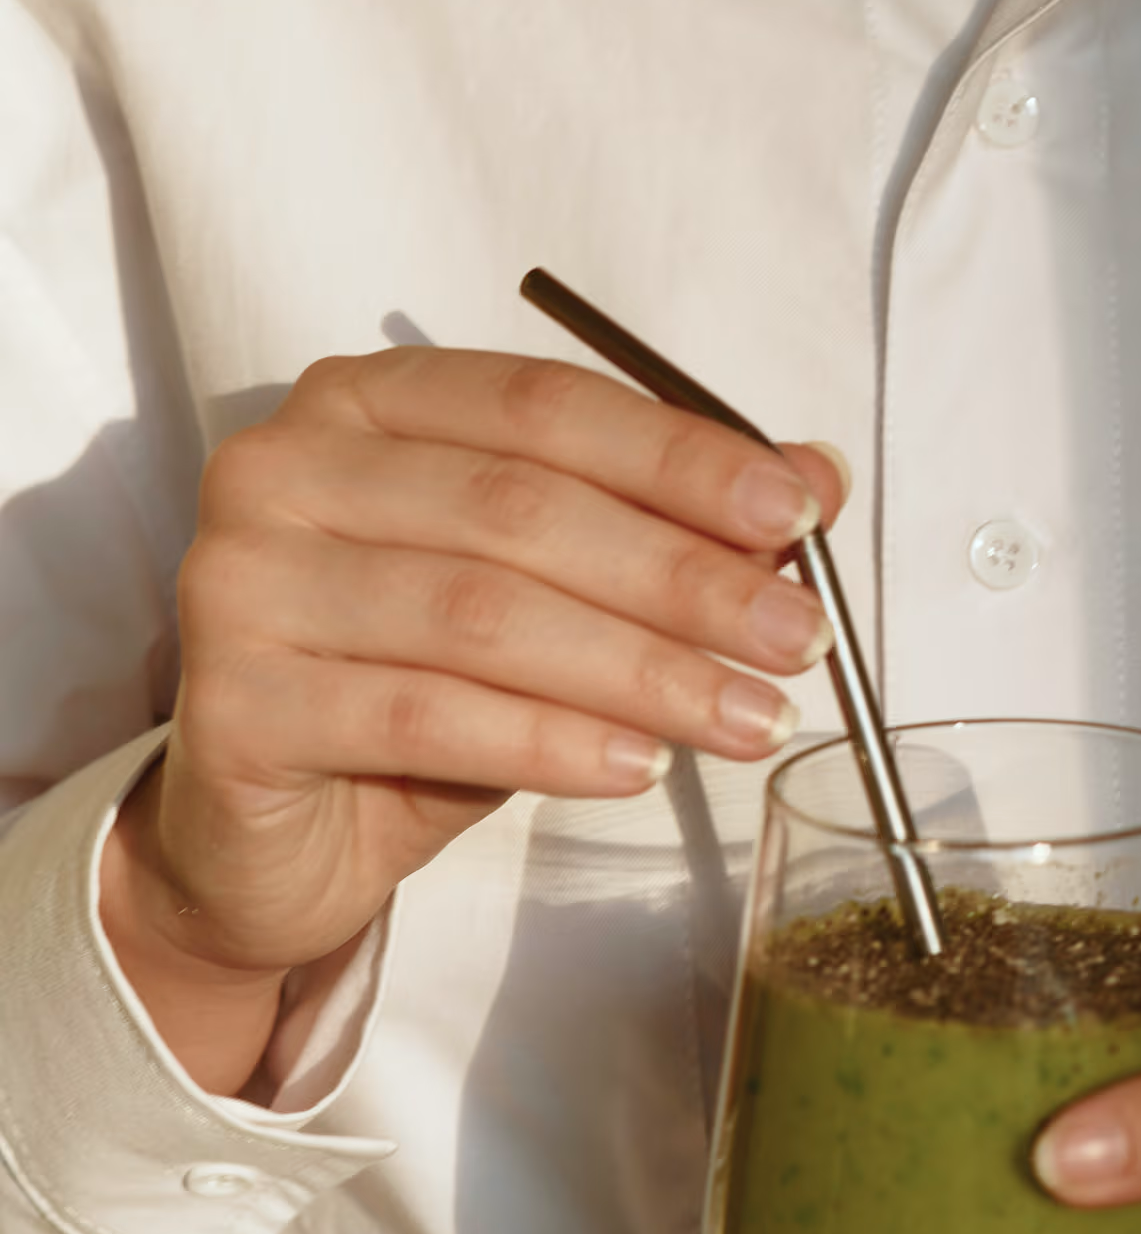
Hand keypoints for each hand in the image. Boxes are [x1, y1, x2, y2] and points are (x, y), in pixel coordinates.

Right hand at [102, 347, 846, 1085]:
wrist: (275, 833)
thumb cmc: (420, 685)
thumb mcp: (557, 592)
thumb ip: (670, 523)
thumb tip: (817, 478)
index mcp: (369, 400)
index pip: (546, 405)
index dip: (681, 459)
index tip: (797, 514)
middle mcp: (286, 465)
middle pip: (521, 509)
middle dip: (683, 578)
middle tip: (798, 640)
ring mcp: (241, 579)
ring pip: (484, 615)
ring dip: (643, 671)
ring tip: (750, 718)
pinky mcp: (230, 701)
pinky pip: (426, 714)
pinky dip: (553, 742)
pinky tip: (641, 765)